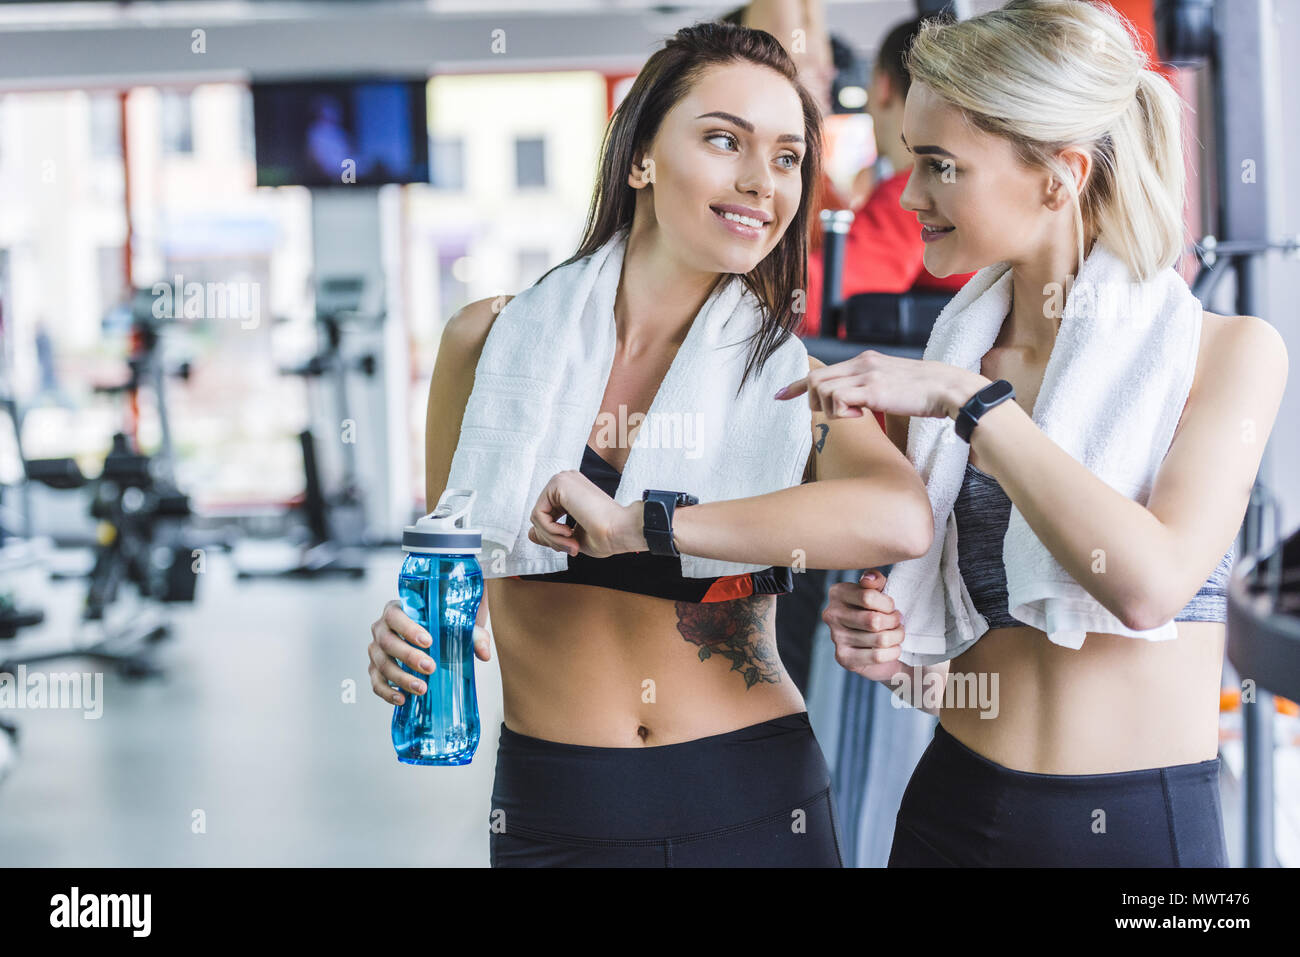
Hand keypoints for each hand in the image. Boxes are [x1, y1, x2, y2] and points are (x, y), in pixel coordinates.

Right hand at [368, 599, 490, 706]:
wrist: (429, 638)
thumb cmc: (440, 626)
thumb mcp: (457, 625)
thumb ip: (473, 634)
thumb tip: (485, 654)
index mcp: (396, 610)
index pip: (396, 617)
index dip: (409, 629)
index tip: (429, 642)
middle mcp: (380, 628)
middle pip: (387, 642)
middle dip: (409, 656)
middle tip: (431, 667)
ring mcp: (375, 650)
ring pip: (381, 665)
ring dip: (401, 678)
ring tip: (422, 689)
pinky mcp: (375, 669)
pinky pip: (376, 682)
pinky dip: (387, 693)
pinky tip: (402, 699)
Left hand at [526, 469, 642, 558]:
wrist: (620, 531)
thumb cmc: (606, 535)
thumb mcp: (571, 537)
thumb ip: (550, 533)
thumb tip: (530, 533)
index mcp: (571, 490)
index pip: (547, 515)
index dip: (555, 537)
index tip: (573, 546)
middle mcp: (566, 481)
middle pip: (540, 516)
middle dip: (552, 538)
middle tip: (573, 547)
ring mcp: (562, 480)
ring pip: (537, 517)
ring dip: (553, 537)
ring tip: (572, 542)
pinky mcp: (558, 484)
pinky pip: (538, 515)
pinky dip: (551, 532)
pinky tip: (569, 532)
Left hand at [775, 350, 988, 420]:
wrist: (949, 389)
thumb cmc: (925, 393)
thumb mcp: (891, 383)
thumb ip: (870, 387)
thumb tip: (854, 402)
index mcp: (866, 361)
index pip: (822, 370)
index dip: (798, 385)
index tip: (782, 395)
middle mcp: (862, 363)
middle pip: (815, 379)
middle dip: (812, 401)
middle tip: (833, 415)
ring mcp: (867, 375)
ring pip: (822, 389)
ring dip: (830, 409)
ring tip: (855, 415)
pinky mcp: (873, 390)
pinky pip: (838, 399)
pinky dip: (842, 412)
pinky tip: (861, 415)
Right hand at [823, 568, 908, 682]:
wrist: (873, 643)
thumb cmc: (876, 611)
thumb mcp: (878, 590)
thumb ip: (876, 580)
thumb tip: (870, 578)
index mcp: (837, 592)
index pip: (868, 597)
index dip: (887, 604)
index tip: (891, 607)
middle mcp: (831, 614)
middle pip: (873, 621)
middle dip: (894, 622)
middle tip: (897, 621)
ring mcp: (836, 637)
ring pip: (879, 639)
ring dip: (896, 637)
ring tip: (897, 633)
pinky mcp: (844, 658)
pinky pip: (877, 656)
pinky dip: (892, 652)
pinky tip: (892, 648)